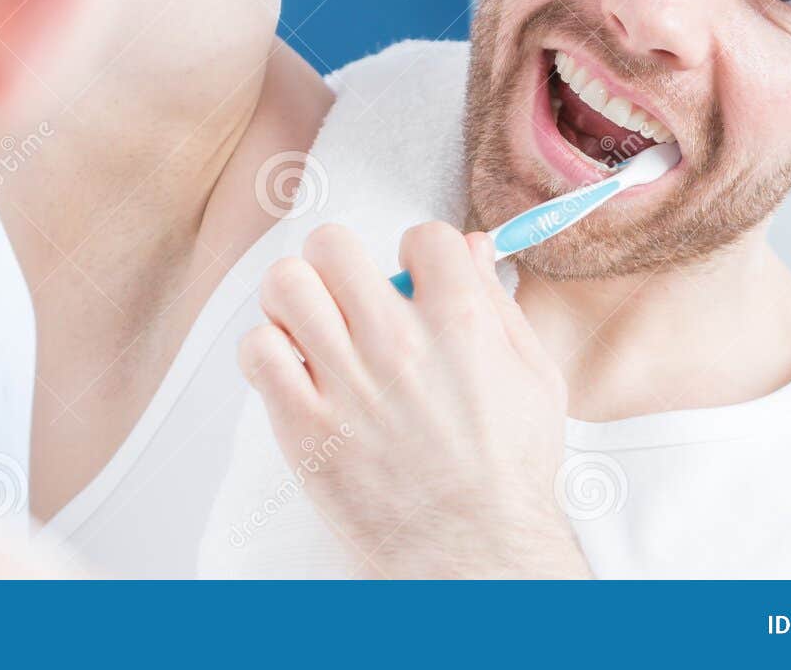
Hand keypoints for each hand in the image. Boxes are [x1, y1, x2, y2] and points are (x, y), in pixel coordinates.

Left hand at [240, 221, 587, 577]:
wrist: (477, 555)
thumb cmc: (509, 472)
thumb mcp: (532, 377)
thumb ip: (498, 303)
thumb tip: (469, 246)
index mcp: (461, 323)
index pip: (421, 235)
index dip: (415, 252)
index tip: (412, 279)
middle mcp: (399, 343)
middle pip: (332, 245)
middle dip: (337, 263)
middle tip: (344, 295)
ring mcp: (347, 382)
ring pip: (286, 285)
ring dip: (294, 300)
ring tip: (309, 327)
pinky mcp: (305, 426)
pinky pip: (258, 350)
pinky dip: (267, 352)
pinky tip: (292, 371)